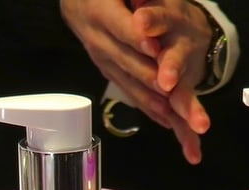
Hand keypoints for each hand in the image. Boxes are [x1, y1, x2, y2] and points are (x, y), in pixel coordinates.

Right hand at [60, 0, 204, 162]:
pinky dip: (145, 104)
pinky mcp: (109, 71)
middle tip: (169, 88)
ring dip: (147, 97)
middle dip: (148, 76)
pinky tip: (163, 118)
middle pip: (125, 60)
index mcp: (100, 14)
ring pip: (126, 80)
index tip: (156, 50)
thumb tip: (143, 12)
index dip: (138, 40)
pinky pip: (127, 89)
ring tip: (169, 112)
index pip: (121, 29)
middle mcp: (99, 41)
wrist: (79, 2)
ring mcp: (103, 59)